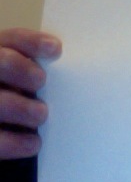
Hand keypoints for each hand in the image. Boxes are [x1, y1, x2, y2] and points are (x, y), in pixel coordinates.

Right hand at [0, 28, 61, 159]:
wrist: (6, 128)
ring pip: (0, 101)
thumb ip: (40, 71)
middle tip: (41, 82)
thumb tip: (72, 69)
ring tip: (41, 115)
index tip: (56, 49)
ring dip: (23, 108)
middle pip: (1, 61)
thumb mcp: (26, 81)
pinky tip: (34, 143)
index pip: (12, 38)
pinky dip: (16, 142)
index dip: (33, 42)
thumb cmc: (23, 100)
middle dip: (23, 69)